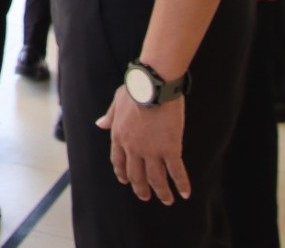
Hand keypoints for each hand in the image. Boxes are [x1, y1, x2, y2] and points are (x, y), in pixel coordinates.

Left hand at [96, 88, 188, 204]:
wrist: (153, 85)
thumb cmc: (136, 88)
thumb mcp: (116, 101)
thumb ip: (109, 116)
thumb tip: (99, 124)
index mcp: (118, 136)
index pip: (118, 161)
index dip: (122, 173)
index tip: (126, 181)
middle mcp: (133, 148)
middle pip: (136, 175)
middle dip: (141, 189)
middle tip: (146, 197)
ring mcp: (151, 151)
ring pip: (156, 179)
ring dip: (162, 192)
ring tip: (167, 200)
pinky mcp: (170, 149)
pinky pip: (176, 172)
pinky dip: (181, 184)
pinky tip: (185, 193)